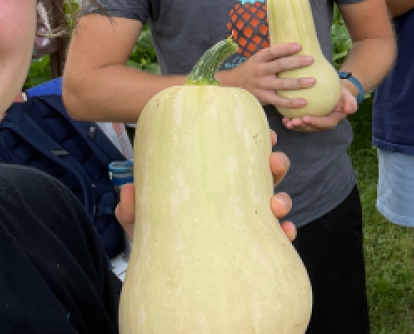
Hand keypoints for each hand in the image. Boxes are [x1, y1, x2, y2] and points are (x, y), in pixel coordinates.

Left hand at [115, 130, 296, 244]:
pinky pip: (277, 239)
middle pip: (265, 174)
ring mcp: (249, 222)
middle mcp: (236, 199)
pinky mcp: (256, 246)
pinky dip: (286, 234)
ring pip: (277, 203)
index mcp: (215, 182)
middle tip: (274, 163)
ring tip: (277, 205)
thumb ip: (132, 209)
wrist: (163, 278)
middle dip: (277, 164)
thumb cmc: (157, 239)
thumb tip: (127, 190)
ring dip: (283, 200)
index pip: (238, 156)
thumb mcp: (143, 222)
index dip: (256, 142)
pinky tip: (285, 234)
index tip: (266, 135)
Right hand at [222, 42, 317, 110]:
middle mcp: (260, 71)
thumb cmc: (252, 70)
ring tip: (313, 81)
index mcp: (259, 58)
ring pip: (282, 84)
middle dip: (297, 63)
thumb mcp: (258, 59)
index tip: (299, 46)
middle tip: (311, 60)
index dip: (285, 48)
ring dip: (298, 83)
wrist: (233, 86)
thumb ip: (272, 56)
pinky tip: (304, 102)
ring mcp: (261, 85)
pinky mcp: (264, 98)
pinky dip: (292, 102)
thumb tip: (296, 46)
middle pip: (280, 66)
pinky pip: (279, 101)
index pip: (273, 51)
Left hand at [282, 83, 358, 131]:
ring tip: (286, 122)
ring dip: (296, 126)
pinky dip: (292, 121)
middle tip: (293, 122)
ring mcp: (316, 122)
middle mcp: (324, 123)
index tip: (305, 118)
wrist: (337, 90)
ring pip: (305, 127)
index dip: (315, 123)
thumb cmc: (342, 92)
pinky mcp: (309, 119)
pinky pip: (300, 121)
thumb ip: (351, 102)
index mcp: (334, 119)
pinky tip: (283, 118)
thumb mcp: (349, 95)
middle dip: (303, 127)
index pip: (326, 123)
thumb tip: (349, 110)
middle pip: (313, 128)